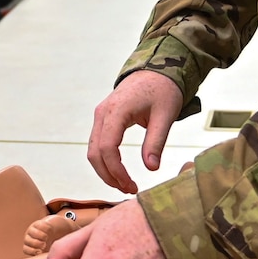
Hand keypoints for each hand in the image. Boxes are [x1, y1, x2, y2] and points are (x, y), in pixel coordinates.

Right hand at [87, 70, 184, 193]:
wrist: (156, 69)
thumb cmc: (163, 89)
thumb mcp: (165, 116)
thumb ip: (156, 142)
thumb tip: (151, 168)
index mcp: (116, 111)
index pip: (107, 148)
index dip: (116, 171)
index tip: (131, 185)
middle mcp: (102, 113)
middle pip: (94, 153)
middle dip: (108, 175)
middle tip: (128, 189)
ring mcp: (100, 115)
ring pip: (92, 150)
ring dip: (105, 170)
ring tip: (124, 184)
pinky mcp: (104, 118)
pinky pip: (97, 143)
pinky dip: (105, 160)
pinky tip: (119, 170)